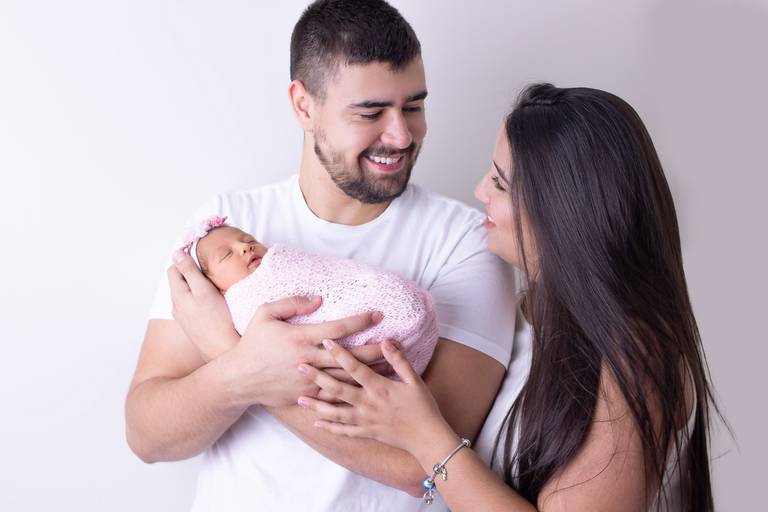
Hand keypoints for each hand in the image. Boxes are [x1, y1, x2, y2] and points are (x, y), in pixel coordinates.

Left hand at [168, 251, 238, 359]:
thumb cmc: (217, 319)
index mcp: (178, 295)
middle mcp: (178, 306)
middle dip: (191, 271)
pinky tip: (215, 300)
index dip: (185, 258)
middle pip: (180, 281)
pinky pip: (194, 305)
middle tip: (210, 267)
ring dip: (197, 285)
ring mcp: (185, 317)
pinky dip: (201, 297)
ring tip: (214, 282)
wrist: (224, 349)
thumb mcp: (203, 290)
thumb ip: (189, 271)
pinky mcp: (194, 325)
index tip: (201, 254)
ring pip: (187, 293)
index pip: (174, 268)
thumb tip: (176, 253)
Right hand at [220, 296, 386, 407]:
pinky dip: (354, 391)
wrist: (238, 379)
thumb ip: (292, 303)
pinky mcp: (306, 394)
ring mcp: (309, 380)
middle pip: (351, 355)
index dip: (360, 321)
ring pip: (347, 377)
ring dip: (370, 372)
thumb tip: (318, 298)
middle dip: (376, 349)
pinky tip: (370, 388)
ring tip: (393, 367)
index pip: (338, 328)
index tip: (378, 315)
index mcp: (301, 337)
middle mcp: (309, 359)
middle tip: (397, 343)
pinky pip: (335, 394)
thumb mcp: (265, 313)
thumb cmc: (252, 342)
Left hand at [297, 339, 452, 454]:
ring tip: (300, 399)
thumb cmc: (423, 407)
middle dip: (318, 378)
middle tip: (299, 367)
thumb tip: (386, 341)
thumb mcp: (414, 380)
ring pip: (335, 412)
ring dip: (316, 405)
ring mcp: (365, 420)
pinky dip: (330, 427)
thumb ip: (398, 360)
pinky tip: (316, 422)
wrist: (427, 438)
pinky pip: (344, 431)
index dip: (339, 354)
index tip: (325, 341)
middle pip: (338, 389)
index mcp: (380, 388)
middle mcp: (368, 404)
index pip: (355, 368)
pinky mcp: (366, 432)